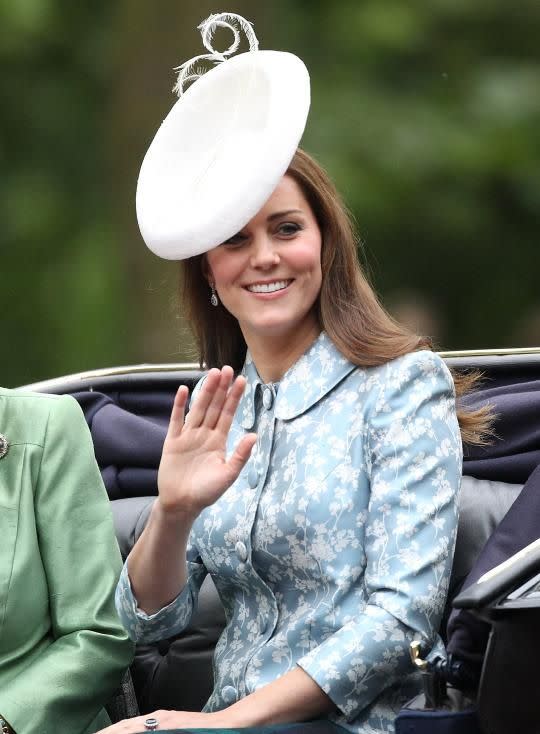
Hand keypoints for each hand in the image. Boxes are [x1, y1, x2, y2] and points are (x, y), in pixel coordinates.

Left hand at [95, 709, 231, 732]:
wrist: (228, 725)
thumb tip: (145, 730)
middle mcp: (158, 719)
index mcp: (157, 722)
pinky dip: (131, 732)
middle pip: (124, 727)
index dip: (109, 733)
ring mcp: (164, 723)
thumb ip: (162, 730)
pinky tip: (125, 733)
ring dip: (115, 733)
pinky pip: (145, 731)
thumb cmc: (204, 731)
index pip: (126, 728)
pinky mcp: (171, 726)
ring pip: (131, 728)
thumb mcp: (177, 730)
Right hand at [157, 366, 256, 516]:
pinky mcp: (172, 442)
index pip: (228, 414)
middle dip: (221, 388)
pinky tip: (182, 390)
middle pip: (214, 406)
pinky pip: (176, 420)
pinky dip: (179, 406)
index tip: (241, 380)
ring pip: (198, 409)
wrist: (181, 505)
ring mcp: (188, 436)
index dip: (234, 397)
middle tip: (227, 369)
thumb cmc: (206, 493)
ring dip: (205, 392)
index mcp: (218, 441)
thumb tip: (254, 435)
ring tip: (212, 374)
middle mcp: (204, 434)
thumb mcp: (228, 475)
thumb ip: (240, 455)